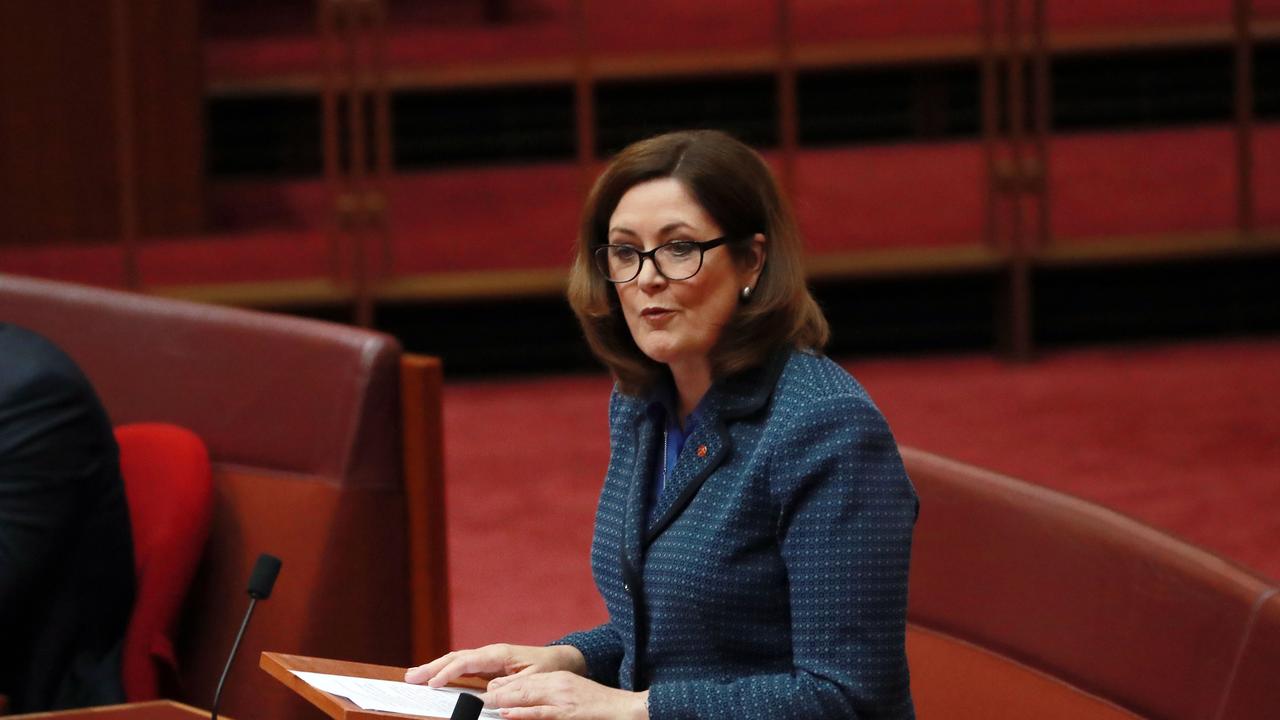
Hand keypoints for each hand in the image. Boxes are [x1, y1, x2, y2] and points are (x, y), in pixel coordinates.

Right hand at [405, 644, 586, 688]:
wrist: (559, 659)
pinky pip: (462, 668)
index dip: (448, 672)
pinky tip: (433, 678)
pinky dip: (445, 672)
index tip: (431, 684)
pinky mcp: (487, 666)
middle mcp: (489, 653)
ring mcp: (486, 658)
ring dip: (434, 668)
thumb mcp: (533, 678)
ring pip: (455, 661)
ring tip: (413, 676)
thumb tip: (488, 690)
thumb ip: (512, 685)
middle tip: (409, 678)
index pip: (467, 662)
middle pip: (455, 658)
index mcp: (499, 654)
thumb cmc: (547, 668)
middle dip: (431, 667)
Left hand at [483, 671, 647, 719]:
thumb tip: (526, 703)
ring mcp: (562, 698)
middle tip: (477, 699)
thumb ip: (551, 695)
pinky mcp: (567, 713)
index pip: (526, 680)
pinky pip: (540, 712)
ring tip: (484, 705)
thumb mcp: (572, 694)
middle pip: (522, 686)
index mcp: (558, 679)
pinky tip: (507, 713)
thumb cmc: (599, 705)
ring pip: (527, 696)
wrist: (623, 708)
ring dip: (503, 701)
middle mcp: (558, 685)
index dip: (504, 687)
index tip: (487, 693)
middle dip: (498, 693)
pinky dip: (521, 712)